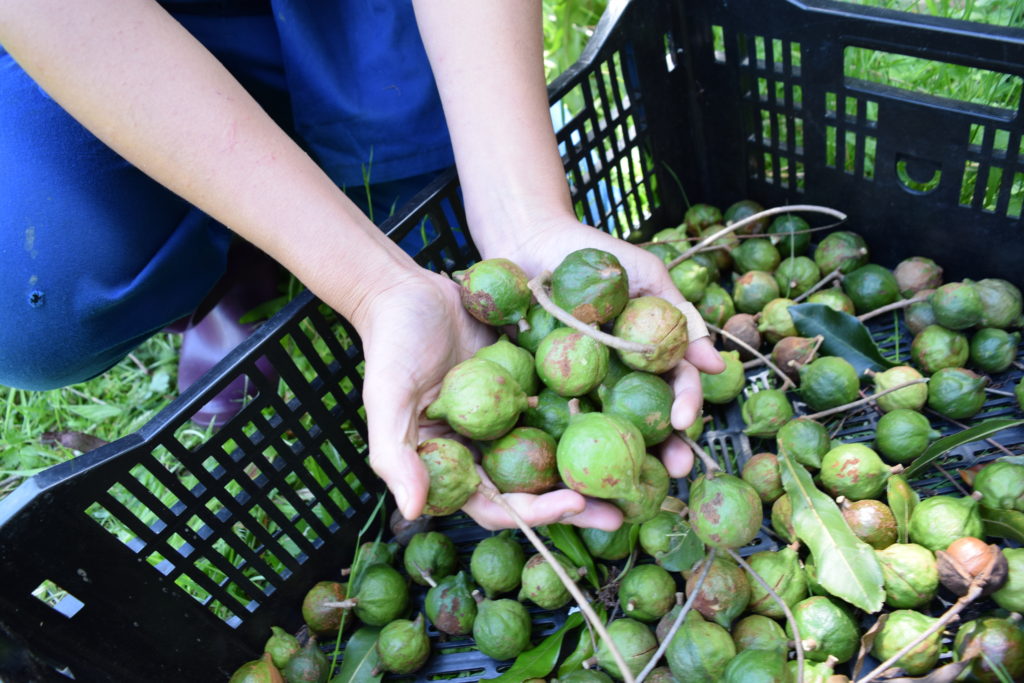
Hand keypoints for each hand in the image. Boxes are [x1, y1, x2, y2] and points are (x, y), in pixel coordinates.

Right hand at [355, 269, 622, 530]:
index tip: (576, 504)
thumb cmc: (389, 345)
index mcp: (455, 462)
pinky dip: (591, 410)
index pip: (499, 504)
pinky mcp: (528, 381)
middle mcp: (487, 446)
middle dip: (580, 500)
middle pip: (538, 485)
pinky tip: (629, 412)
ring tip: (640, 467)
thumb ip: (395, 456)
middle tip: (623, 508)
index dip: (536, 513)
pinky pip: (562, 400)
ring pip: (558, 448)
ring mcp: (510, 415)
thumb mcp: (386, 400)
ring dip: (594, 461)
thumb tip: (414, 511)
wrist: (406, 288)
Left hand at [479, 215, 725, 478]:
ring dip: (619, 459)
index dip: (685, 405)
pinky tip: (568, 466)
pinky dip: (561, 441)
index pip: (673, 387)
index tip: (685, 421)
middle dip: (664, 450)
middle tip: (674, 471)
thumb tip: (715, 364)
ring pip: (603, 429)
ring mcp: (578, 385)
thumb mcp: (644, 275)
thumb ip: (678, 313)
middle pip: (645, 420)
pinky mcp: (538, 387)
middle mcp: (616, 377)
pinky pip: (550, 417)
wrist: (530, 241)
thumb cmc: (593, 252)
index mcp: (645, 355)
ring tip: (630, 483)